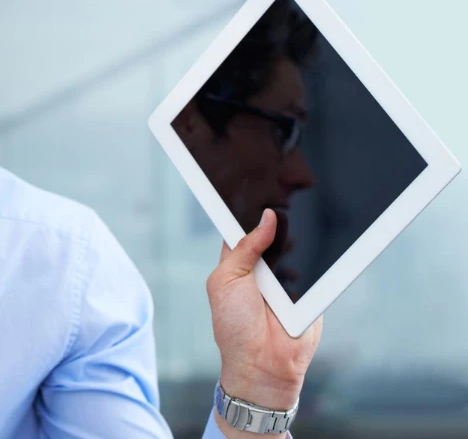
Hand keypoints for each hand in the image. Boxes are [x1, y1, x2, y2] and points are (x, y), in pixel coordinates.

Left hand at [207, 209, 321, 435]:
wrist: (264, 363)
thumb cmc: (234, 325)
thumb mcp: (227, 280)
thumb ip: (244, 247)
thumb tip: (268, 216)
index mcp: (237, 261)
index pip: (244, 227)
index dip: (251, 209)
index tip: (259, 184)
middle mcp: (263, 267)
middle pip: (275, 232)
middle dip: (282, 217)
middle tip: (290, 195)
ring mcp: (289, 278)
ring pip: (300, 246)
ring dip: (303, 236)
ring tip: (306, 218)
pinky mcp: (312, 289)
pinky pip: (320, 267)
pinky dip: (321, 258)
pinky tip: (321, 246)